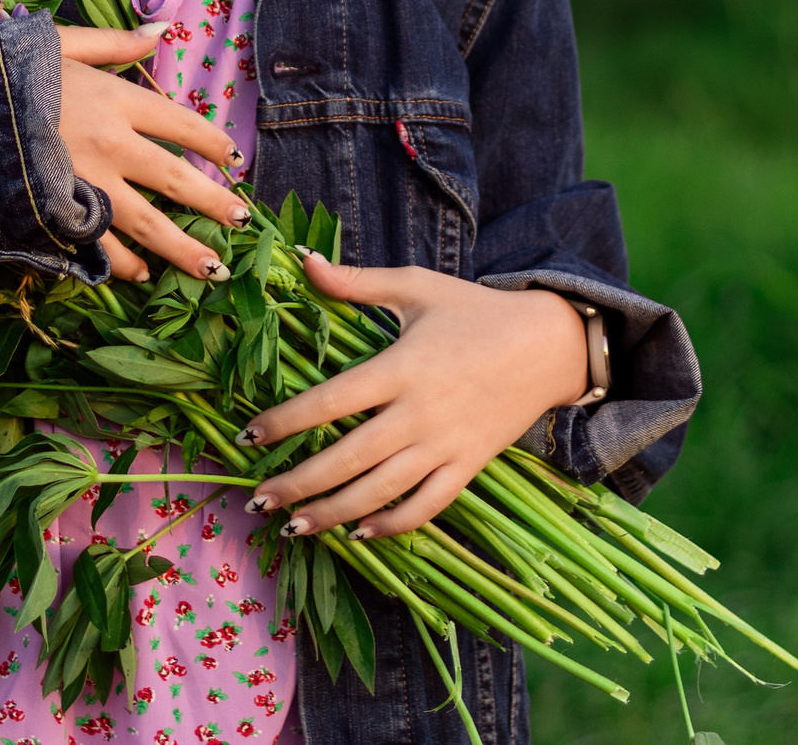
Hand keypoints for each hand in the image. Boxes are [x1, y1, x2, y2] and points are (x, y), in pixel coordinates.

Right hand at [55, 25, 244, 283]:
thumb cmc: (3, 70)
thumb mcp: (60, 42)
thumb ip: (113, 42)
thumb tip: (160, 31)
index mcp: (115, 97)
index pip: (181, 123)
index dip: (212, 143)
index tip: (233, 159)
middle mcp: (110, 143)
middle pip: (176, 177)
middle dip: (214, 202)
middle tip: (242, 221)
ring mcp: (84, 184)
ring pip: (148, 222)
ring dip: (183, 247)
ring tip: (212, 268)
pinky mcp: (57, 213)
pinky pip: (100, 245)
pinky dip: (123, 263)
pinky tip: (143, 274)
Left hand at [241, 256, 588, 538]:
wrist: (549, 344)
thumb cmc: (475, 311)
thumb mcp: (417, 287)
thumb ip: (358, 283)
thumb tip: (304, 262)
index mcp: (401, 366)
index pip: (331, 401)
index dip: (285, 422)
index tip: (248, 437)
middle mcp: (419, 412)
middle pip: (347, 459)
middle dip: (298, 484)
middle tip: (258, 499)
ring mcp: (445, 445)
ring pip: (381, 492)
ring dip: (333, 515)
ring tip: (294, 527)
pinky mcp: (468, 466)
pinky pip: (426, 507)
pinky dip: (392, 526)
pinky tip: (360, 534)